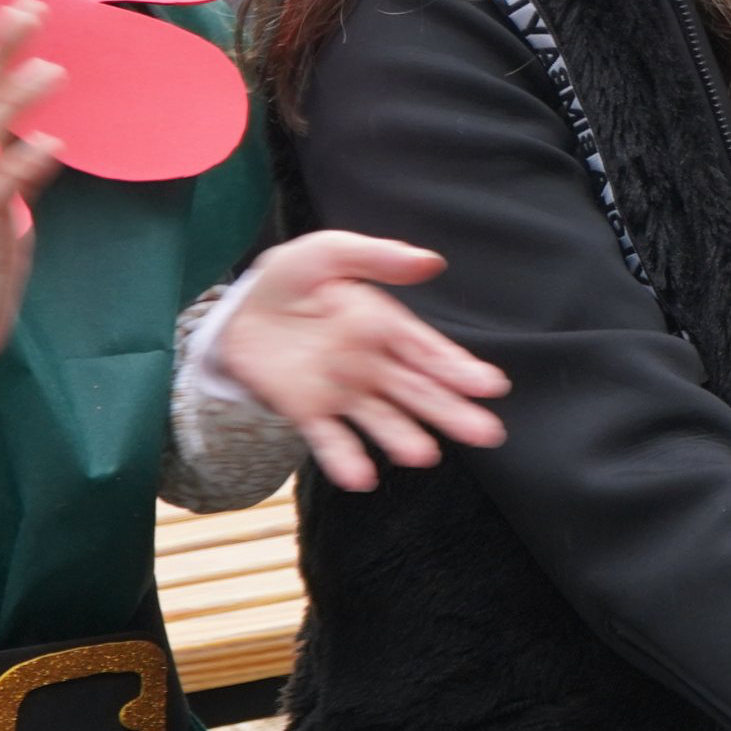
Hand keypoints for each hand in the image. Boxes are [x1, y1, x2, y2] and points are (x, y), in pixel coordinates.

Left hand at [208, 232, 512, 492]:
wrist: (239, 310)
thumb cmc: (292, 277)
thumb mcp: (331, 252)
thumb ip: (378, 257)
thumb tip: (431, 262)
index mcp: (385, 326)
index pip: (429, 351)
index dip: (460, 368)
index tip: (491, 385)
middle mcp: (373, 364)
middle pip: (419, 391)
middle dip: (452, 411)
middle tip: (487, 433)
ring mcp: (343, 392)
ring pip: (381, 419)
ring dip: (402, 437)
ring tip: (423, 455)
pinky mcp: (309, 411)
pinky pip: (330, 438)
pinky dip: (344, 458)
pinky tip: (360, 477)